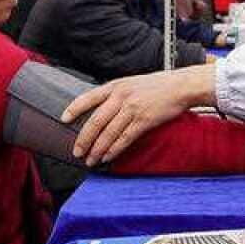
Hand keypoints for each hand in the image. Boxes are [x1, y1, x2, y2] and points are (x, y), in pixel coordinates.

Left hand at [62, 65, 217, 165]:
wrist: (180, 86)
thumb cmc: (158, 86)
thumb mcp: (132, 83)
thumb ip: (116, 94)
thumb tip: (101, 110)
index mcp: (115, 86)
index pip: (88, 97)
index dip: (74, 109)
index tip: (64, 119)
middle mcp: (121, 96)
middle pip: (95, 121)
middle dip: (83, 139)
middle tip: (77, 152)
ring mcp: (132, 108)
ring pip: (108, 133)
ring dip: (97, 149)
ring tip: (90, 160)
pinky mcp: (144, 120)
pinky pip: (124, 139)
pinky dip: (114, 150)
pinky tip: (107, 157)